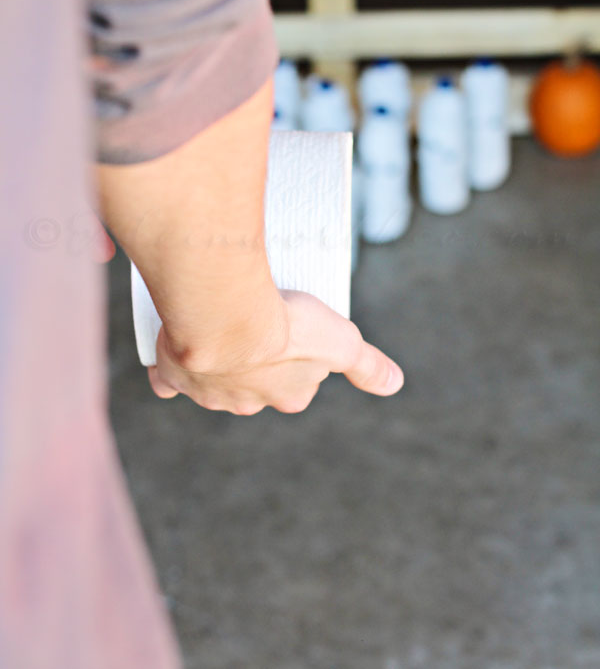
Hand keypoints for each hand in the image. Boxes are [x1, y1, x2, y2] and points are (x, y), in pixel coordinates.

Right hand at [147, 289, 403, 413]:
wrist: (224, 316)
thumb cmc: (285, 324)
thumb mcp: (341, 339)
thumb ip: (366, 363)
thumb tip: (396, 384)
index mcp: (286, 395)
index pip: (296, 383)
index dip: (295, 357)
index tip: (289, 329)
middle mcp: (247, 401)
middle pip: (253, 383)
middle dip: (252, 360)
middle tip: (252, 321)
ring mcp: (208, 392)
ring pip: (211, 380)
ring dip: (213, 359)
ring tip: (217, 322)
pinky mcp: (174, 376)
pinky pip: (169, 379)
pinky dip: (169, 369)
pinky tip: (172, 345)